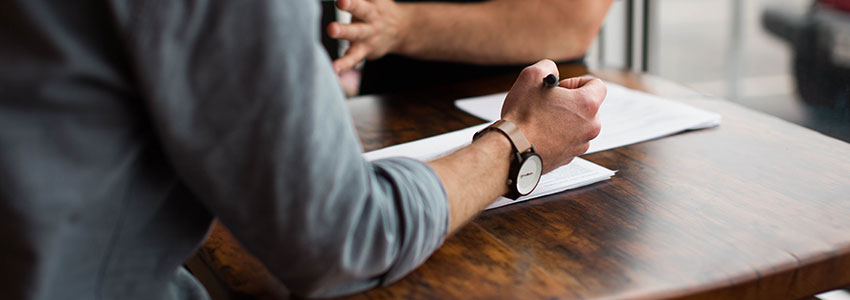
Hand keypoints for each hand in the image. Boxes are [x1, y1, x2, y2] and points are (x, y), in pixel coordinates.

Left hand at [328, 0, 407, 72]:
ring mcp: (369, 33)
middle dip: (352, 4)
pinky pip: (354, 57)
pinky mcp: (365, 50)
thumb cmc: (377, 7)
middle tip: (341, 0)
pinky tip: (333, 68)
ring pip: (357, 33)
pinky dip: (344, 63)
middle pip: (362, 7)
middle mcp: (372, 15)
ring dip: (345, 31)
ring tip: (332, 29)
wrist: (401, 31)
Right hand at [500, 59, 605, 173]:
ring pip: (577, 125)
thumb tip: (551, 71)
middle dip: (569, 102)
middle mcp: (590, 126)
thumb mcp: (531, 76)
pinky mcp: (569, 157)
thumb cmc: (522, 117)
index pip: (597, 85)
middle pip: (587, 107)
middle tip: (548, 103)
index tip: (561, 88)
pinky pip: (568, 141)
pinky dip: (557, 136)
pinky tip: (539, 133)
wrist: (511, 149)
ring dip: (563, 120)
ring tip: (541, 119)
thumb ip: (548, 66)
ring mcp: (580, 144)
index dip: (576, 82)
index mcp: (587, 105)